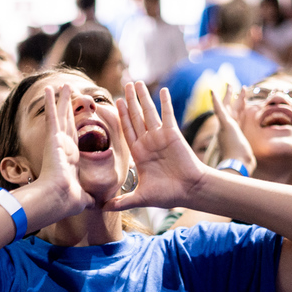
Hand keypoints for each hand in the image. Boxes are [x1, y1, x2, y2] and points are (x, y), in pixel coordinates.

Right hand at [34, 84, 93, 217]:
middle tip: (68, 92)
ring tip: (61, 85)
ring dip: (61, 100)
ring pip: (60, 115)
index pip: (75, 136)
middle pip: (67, 122)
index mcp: (71, 158)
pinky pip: (52, 116)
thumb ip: (89, 197)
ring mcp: (57, 141)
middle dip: (68, 107)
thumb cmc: (68, 201)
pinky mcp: (52, 138)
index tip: (77, 115)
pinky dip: (50, 102)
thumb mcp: (84, 198)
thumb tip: (97, 205)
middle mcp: (63, 147)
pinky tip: (48, 89)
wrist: (59, 198)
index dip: (76, 124)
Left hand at [107, 82, 207, 210]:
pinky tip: (162, 90)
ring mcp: (160, 137)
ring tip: (136, 83)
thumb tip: (102, 208)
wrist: (189, 191)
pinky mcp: (173, 134)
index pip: (127, 130)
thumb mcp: (140, 198)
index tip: (114, 102)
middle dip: (129, 101)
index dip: (120, 116)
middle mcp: (148, 142)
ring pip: (149, 112)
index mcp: (139, 153)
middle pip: (135, 117)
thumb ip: (122, 201)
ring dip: (143, 97)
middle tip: (124, 85)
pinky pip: (168, 115)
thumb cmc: (168, 195)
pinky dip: (165, 103)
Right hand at [209, 87, 255, 173]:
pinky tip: (212, 92)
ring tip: (230, 84)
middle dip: (233, 98)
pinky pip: (219, 110)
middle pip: (231, 110)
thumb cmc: (242, 165)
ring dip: (229, 95)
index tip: (243, 101)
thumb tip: (251, 164)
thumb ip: (247, 158)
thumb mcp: (246, 159)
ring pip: (228, 107)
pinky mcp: (225, 125)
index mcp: (233, 135)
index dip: (241, 109)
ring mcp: (226, 127)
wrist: (236, 166)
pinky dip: (215, 101)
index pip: (237, 119)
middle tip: (232, 86)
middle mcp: (227, 130)